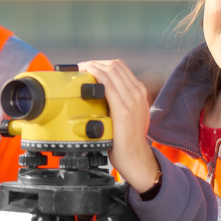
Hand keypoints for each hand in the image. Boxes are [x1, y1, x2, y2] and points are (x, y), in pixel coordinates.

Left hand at [78, 60, 159, 193]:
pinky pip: (109, 86)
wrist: (135, 157)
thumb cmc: (128, 138)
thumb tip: (103, 91)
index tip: (88, 67)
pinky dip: (98, 76)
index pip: (120, 66)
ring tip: (81, 71)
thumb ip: (122, 100)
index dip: (101, 63)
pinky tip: (88, 76)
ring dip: (93, 67)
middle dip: (95, 63)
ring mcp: (131, 101)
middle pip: (115, 66)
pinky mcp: (123, 111)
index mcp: (139, 91)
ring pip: (112, 71)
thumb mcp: (131, 113)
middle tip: (81, 68)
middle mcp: (137, 93)